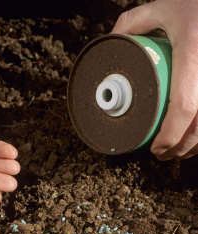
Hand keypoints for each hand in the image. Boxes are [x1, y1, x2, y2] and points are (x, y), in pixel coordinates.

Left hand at [113, 0, 197, 160]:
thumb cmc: (194, 4)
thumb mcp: (163, 7)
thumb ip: (132, 23)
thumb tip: (110, 45)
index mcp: (192, 52)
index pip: (184, 106)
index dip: (171, 135)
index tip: (156, 148)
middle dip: (181, 148)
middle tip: (163, 154)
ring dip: (196, 146)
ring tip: (177, 152)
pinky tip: (196, 141)